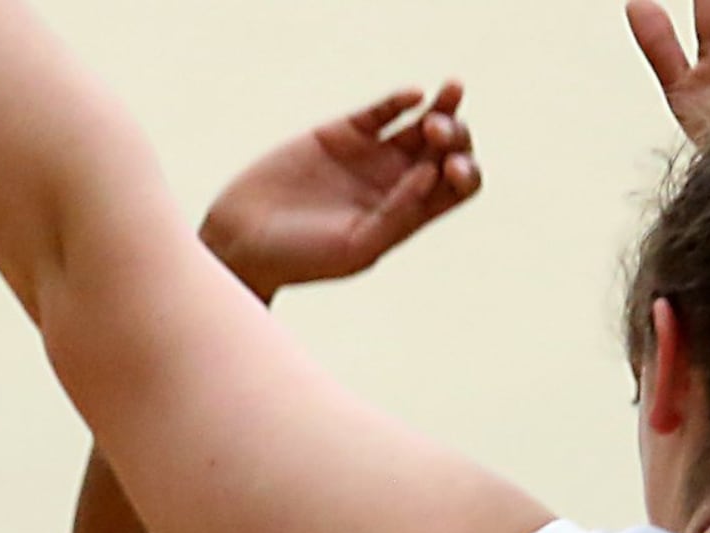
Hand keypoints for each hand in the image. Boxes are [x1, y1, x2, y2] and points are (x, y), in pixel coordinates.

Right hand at [199, 83, 479, 302]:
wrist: (244, 239)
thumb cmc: (300, 258)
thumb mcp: (355, 246)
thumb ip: (397, 214)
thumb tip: (433, 173)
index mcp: (405, 217)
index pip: (457, 188)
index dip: (465, 171)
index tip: (446, 167)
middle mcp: (395, 184)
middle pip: (449, 149)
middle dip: (456, 135)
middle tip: (437, 133)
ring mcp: (371, 156)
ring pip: (423, 124)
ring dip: (442, 109)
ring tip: (442, 102)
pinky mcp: (343, 133)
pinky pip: (384, 110)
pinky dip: (402, 99)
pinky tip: (412, 97)